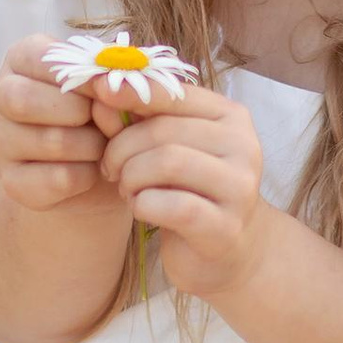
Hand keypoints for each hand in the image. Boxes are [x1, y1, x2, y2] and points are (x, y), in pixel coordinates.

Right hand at [0, 37, 128, 213]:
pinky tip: (93, 170)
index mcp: (23, 58)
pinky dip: (87, 176)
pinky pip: (56, 179)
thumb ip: (118, 73)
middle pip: (23, 99)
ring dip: (92, 146)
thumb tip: (114, 82)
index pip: (42, 59)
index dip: (85, 76)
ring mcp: (2, 140)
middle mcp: (2, 95)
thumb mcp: (116, 83)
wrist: (101, 164)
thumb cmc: (106, 109)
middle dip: (79, 112)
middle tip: (106, 120)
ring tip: (104, 145)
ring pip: (49, 141)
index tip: (113, 88)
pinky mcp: (12, 181)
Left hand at [102, 87, 268, 295]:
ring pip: (167, 163)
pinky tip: (141, 209)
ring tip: (127, 189)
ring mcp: (240, 187)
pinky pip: (171, 205)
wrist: (225, 252)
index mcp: (231, 116)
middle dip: (122, 149)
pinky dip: (143, 204)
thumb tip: (102, 90)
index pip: (175, 93)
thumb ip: (137, 120)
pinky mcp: (225, 226)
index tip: (98, 90)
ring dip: (131, 177)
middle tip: (111, 168)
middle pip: (164, 130)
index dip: (132, 91)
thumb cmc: (190, 190)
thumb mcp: (166, 148)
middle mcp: (244, 146)